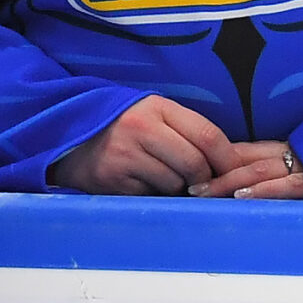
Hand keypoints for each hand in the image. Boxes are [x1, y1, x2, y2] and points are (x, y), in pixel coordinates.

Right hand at [51, 95, 235, 194]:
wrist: (68, 136)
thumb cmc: (121, 126)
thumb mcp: (153, 115)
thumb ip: (187, 131)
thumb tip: (233, 159)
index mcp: (156, 107)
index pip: (208, 135)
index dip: (228, 158)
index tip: (235, 171)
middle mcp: (140, 128)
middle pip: (194, 163)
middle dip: (205, 180)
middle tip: (202, 185)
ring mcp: (125, 155)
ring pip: (175, 183)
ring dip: (178, 189)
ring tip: (165, 180)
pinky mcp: (112, 179)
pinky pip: (151, 195)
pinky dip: (154, 194)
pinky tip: (142, 184)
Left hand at [193, 140, 302, 199]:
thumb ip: (277, 172)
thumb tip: (241, 188)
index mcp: (286, 149)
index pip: (241, 151)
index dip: (214, 161)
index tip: (188, 173)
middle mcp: (291, 154)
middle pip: (243, 161)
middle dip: (213, 174)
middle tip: (186, 189)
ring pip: (258, 171)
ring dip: (228, 183)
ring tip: (202, 194)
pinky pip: (287, 186)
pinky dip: (263, 191)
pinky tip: (241, 198)